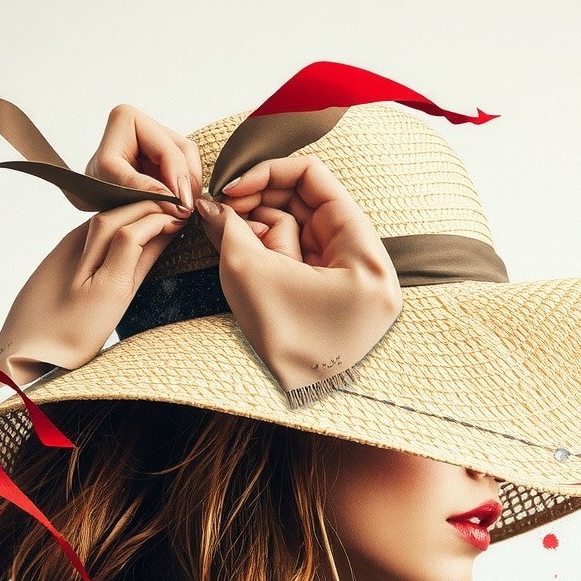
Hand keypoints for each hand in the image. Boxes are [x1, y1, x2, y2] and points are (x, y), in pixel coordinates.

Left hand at [85, 103, 203, 210]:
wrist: (88, 197)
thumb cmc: (93, 187)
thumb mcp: (111, 185)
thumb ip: (141, 187)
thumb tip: (172, 199)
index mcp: (128, 119)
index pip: (166, 149)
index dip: (178, 178)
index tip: (182, 205)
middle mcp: (145, 124)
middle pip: (184, 152)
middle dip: (187, 184)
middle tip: (187, 212)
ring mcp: (157, 138)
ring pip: (190, 161)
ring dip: (189, 187)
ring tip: (184, 211)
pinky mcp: (164, 154)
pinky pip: (187, 170)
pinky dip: (186, 189)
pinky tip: (180, 205)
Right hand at [195, 154, 401, 392]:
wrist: (291, 407)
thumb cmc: (281, 346)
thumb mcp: (248, 272)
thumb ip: (229, 225)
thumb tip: (211, 203)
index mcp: (366, 258)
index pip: (318, 180)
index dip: (269, 173)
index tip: (231, 188)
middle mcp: (369, 267)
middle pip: (311, 204)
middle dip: (263, 203)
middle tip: (225, 210)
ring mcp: (353, 283)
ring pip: (303, 230)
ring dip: (265, 229)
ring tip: (238, 244)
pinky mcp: (335, 298)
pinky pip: (303, 258)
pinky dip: (273, 252)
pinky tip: (250, 258)